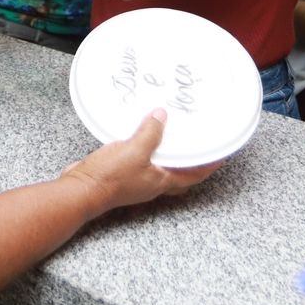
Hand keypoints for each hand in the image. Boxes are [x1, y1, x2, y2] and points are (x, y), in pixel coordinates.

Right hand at [63, 109, 220, 212]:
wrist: (81, 189)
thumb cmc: (110, 178)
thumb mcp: (135, 150)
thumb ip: (150, 132)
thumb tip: (161, 116)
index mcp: (162, 181)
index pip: (195, 174)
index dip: (210, 165)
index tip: (223, 153)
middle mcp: (153, 182)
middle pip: (180, 172)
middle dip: (192, 160)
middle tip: (200, 142)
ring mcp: (138, 178)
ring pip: (161, 165)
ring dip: (169, 151)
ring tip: (174, 132)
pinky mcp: (123, 171)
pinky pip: (141, 158)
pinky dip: (147, 146)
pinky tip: (141, 133)